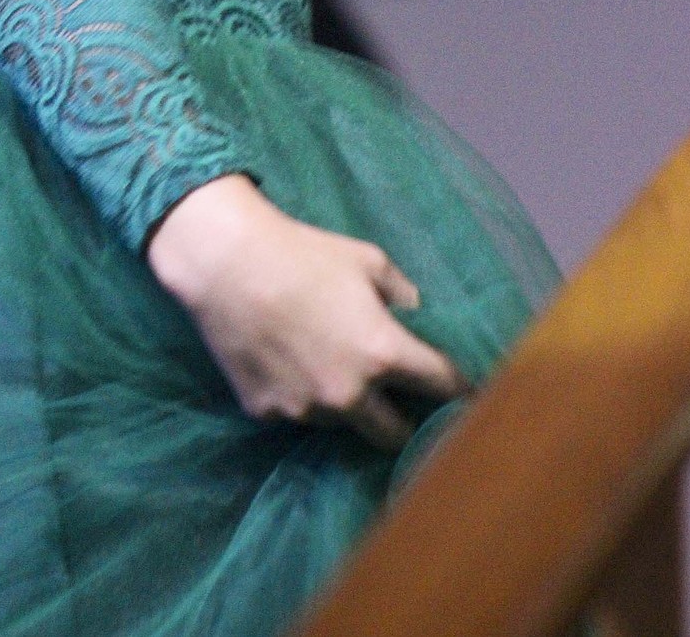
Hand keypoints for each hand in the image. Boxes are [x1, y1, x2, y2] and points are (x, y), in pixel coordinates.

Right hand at [146, 174, 469, 449]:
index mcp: (384, 353)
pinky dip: (299, 397)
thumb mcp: (367, 260)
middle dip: (403, 420)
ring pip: (342, 424)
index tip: (464, 390)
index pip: (444, 387)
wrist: (225, 262)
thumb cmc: (302, 252)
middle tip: (395, 396)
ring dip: (346, 406)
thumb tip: (418, 316)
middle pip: (396, 436)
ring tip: (325, 364)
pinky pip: (297, 413)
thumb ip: (402, 294)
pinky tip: (285, 361)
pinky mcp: (268, 413)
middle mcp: (350, 395)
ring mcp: (306, 410)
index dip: (459, 387)